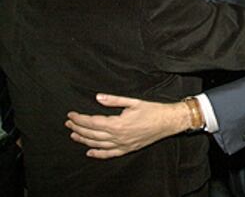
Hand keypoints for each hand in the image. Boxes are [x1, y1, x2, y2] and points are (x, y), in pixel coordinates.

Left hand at [65, 94, 190, 158]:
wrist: (167, 121)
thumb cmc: (152, 110)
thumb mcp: (133, 101)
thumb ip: (114, 100)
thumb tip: (98, 98)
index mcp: (117, 124)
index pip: (92, 122)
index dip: (79, 119)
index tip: (71, 115)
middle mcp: (118, 137)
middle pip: (92, 134)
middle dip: (78, 128)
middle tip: (68, 123)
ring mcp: (122, 145)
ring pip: (98, 145)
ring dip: (84, 140)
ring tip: (74, 135)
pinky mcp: (127, 149)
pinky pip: (109, 154)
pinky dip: (98, 154)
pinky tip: (89, 152)